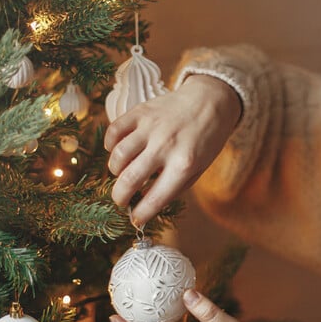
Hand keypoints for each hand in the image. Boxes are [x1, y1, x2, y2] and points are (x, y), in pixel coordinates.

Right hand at [104, 74, 241, 226]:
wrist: (210, 101)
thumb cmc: (205, 140)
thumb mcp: (199, 169)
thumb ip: (175, 187)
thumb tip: (146, 203)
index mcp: (184, 164)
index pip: (155, 198)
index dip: (141, 214)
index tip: (135, 220)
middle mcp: (165, 146)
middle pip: (129, 180)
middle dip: (120, 197)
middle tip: (121, 200)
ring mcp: (151, 128)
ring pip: (118, 156)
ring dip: (115, 171)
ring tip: (122, 174)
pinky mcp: (140, 112)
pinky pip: (114, 131)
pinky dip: (110, 144)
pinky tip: (117, 150)